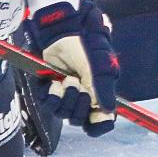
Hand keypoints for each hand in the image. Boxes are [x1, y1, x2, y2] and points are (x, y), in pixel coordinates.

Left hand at [25, 0, 117, 135]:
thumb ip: (103, 90)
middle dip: (80, 107)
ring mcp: (66, 92)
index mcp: (100, 91)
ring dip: (66, 98)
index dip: (98, 125)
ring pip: (62, 113)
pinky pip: (47, 104)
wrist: (63, 31)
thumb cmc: (86, 46)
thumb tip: (110, 111)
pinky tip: (55, 82)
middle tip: (82, 88)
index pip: (100, 119)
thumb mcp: (100, 67)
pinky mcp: (49, 88)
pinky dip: (51, 95)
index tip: (97, 122)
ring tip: (68, 79)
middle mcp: (83, 95)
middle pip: (79, 119)